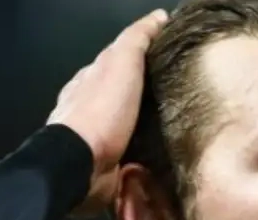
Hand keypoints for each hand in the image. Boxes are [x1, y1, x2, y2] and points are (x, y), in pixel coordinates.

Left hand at [46, 9, 168, 217]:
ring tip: (175, 128)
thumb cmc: (101, 110)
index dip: (142, 56)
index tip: (169, 59)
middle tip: (178, 97)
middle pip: (123, 96)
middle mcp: (90, 107)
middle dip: (146, 95)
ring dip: (147, 127)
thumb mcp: (121, 63)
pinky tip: (160, 154)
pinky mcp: (107, 165)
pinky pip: (130, 155)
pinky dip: (144, 154)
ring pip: (128, 126)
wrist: (80, 163)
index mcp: (90, 79)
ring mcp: (97, 138)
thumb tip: (158, 16)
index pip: (118, 61)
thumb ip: (136, 39)